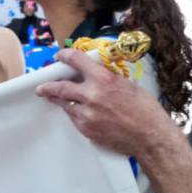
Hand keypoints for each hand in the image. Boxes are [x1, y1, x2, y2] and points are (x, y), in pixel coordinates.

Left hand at [35, 48, 175, 156]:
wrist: (149, 136)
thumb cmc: (145, 108)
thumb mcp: (127, 84)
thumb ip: (107, 79)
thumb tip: (94, 75)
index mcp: (103, 79)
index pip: (76, 60)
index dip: (64, 56)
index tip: (60, 56)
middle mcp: (92, 95)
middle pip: (61, 87)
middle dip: (48, 86)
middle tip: (42, 86)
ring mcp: (87, 114)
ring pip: (65, 104)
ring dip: (59, 100)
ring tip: (53, 97)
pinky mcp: (87, 129)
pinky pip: (74, 118)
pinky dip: (74, 112)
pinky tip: (77, 111)